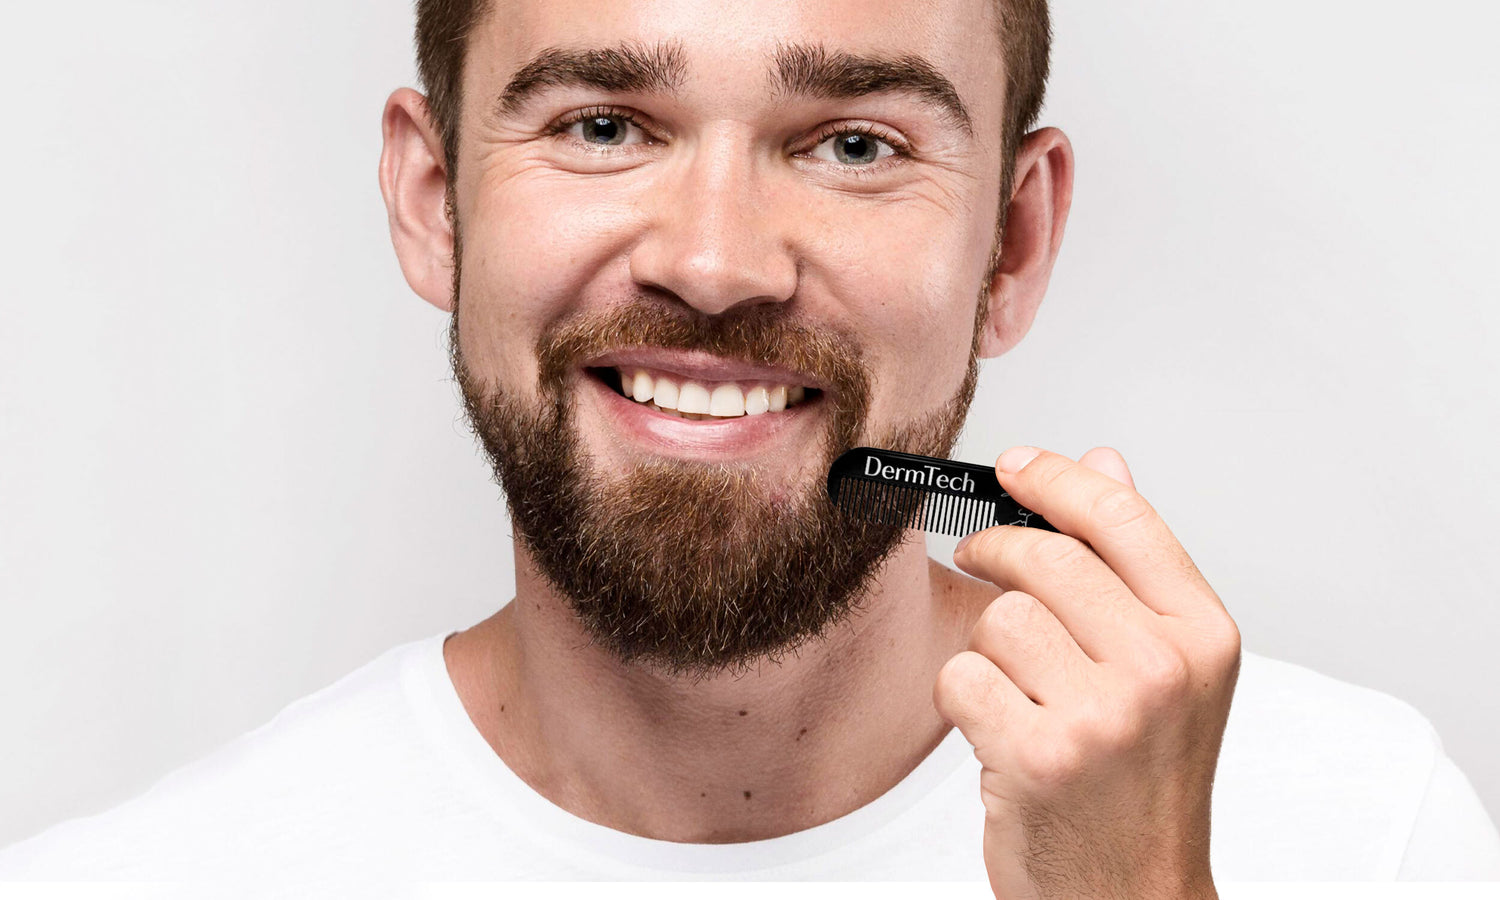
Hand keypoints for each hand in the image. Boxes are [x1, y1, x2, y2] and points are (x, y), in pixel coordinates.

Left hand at [933, 446, 1239, 899]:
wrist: (1135, 895)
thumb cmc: (1143, 784)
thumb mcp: (1169, 670)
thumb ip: (1134, 565)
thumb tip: (1103, 465)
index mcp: (1202, 636)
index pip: (1122, 517)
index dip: (1056, 479)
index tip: (1015, 465)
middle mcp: (1161, 669)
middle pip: (1044, 557)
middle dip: (998, 556)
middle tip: (983, 563)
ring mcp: (1102, 715)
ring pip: (997, 619)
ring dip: (988, 650)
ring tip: (1019, 691)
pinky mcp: (1038, 755)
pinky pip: (961, 677)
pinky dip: (962, 700)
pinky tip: (998, 729)